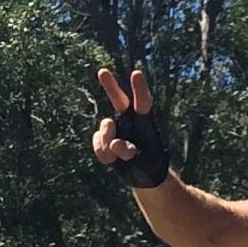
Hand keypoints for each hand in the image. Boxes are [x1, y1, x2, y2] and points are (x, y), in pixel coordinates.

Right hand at [93, 67, 174, 189]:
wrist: (142, 175)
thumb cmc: (151, 164)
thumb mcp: (145, 163)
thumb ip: (129, 152)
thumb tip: (112, 144)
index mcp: (145, 122)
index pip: (143, 104)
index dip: (139, 89)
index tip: (136, 73)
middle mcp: (129, 121)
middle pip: (119, 101)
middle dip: (111, 87)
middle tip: (102, 71)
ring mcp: (115, 129)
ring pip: (106, 127)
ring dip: (109, 141)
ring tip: (120, 156)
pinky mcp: (103, 139)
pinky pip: (97, 142)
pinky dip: (102, 153)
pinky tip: (111, 160)